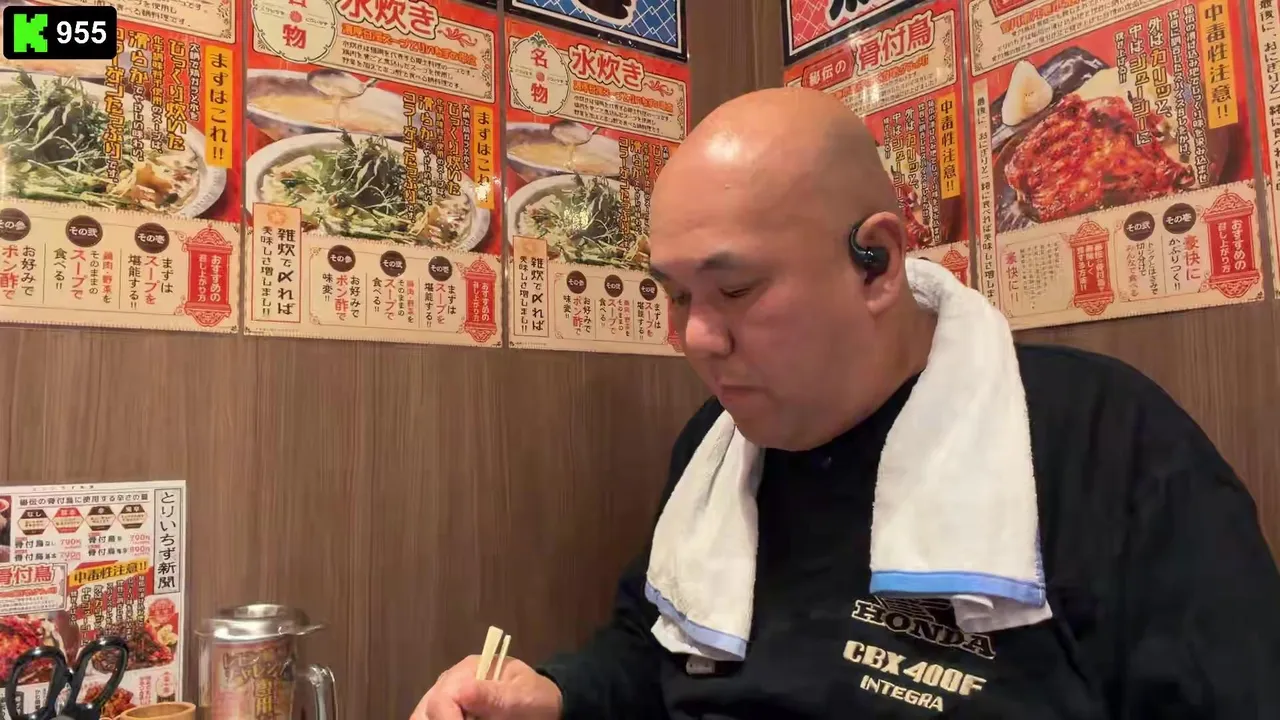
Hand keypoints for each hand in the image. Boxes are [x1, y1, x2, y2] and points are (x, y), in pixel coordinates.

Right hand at [411, 655, 562, 719]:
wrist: (543, 703)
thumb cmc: (535, 697)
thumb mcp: (521, 696)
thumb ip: (494, 695)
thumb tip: (462, 691)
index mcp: (469, 669)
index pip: (443, 697)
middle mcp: (450, 681)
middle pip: (425, 710)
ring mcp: (446, 697)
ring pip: (423, 716)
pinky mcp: (448, 711)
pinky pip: (433, 719)